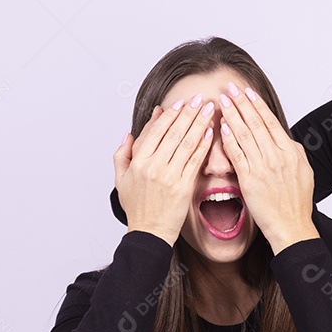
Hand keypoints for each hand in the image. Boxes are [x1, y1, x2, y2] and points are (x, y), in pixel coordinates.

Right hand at [113, 94, 214, 245]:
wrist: (149, 232)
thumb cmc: (137, 207)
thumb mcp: (121, 179)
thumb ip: (122, 154)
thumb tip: (129, 133)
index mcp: (138, 162)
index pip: (155, 130)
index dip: (169, 114)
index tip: (180, 103)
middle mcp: (153, 166)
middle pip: (173, 132)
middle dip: (188, 112)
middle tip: (199, 99)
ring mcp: (170, 176)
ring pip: (187, 142)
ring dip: (199, 123)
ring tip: (209, 109)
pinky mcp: (184, 186)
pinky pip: (196, 160)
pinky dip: (204, 144)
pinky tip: (211, 132)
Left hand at [218, 82, 319, 253]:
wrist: (292, 226)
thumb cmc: (296, 202)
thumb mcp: (302, 171)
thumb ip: (291, 152)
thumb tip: (283, 138)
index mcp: (290, 151)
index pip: (270, 121)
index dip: (257, 104)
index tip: (246, 91)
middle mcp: (278, 156)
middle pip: (256, 123)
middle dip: (241, 103)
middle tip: (229, 88)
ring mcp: (264, 167)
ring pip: (245, 135)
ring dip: (232, 115)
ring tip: (222, 101)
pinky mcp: (250, 180)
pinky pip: (237, 155)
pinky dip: (229, 139)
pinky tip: (222, 127)